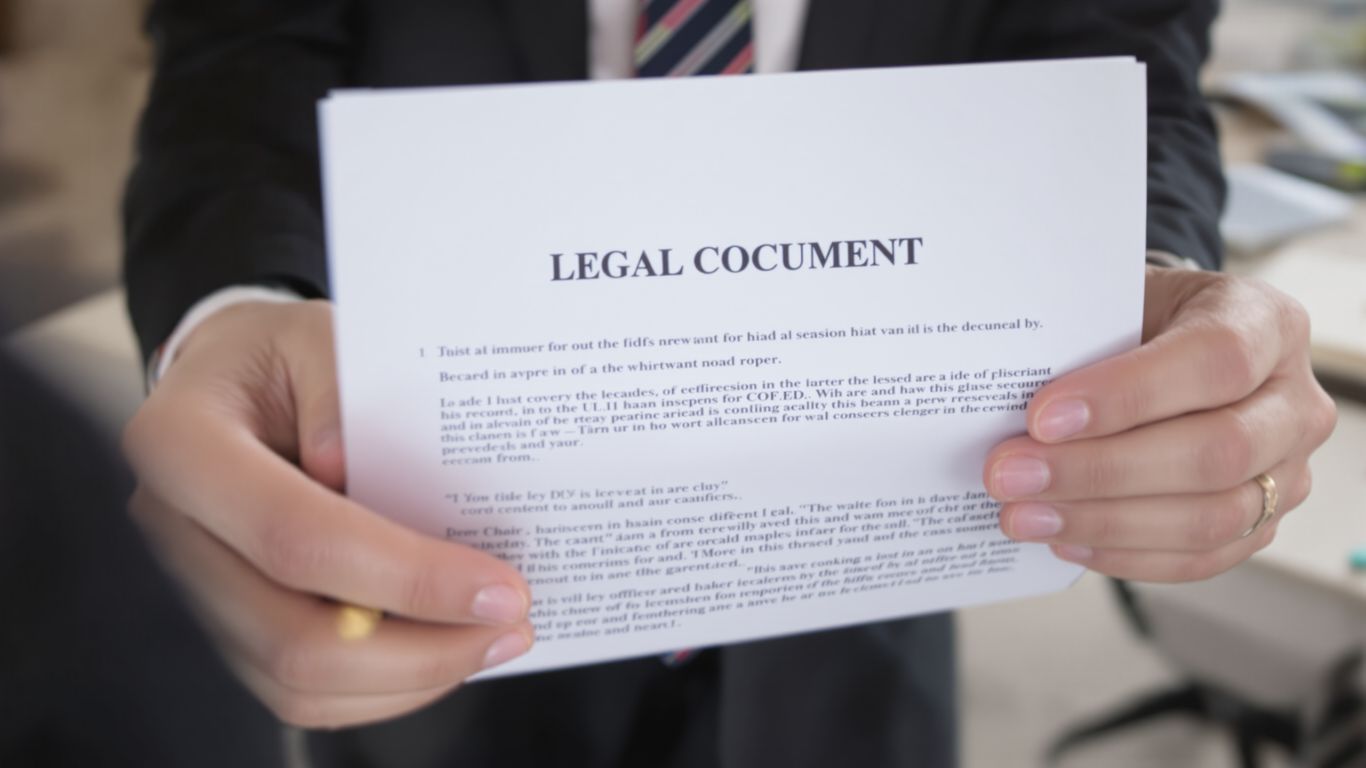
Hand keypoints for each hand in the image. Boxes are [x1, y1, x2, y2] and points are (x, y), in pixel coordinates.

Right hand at [123, 300, 533, 727]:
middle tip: (512, 625)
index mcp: (180, 444)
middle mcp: (174, 529)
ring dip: (411, 677)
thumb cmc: (283, 355)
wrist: (233, 379)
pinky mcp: (228, 625)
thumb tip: (353, 471)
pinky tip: (448, 648)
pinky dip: (385, 686)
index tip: (499, 589)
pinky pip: (303, 690)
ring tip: (494, 640)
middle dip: (419, 650)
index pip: (296, 535)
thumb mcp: (319, 333)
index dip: (405, 575)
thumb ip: (341, 387)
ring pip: (298, 682)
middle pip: (292, 636)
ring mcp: (196, 588)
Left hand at [988, 266, 1336, 581]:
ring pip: (1210, 517)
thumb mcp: (1119, 300)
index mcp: (1266, 324)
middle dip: (1099, 470)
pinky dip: (1124, 553)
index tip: (1042, 416)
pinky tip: (1063, 538)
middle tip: (1010, 473)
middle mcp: (1293, 402)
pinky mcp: (1262, 523)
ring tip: (1023, 514)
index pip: (1214, 360)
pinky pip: (1199, 557)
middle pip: (1216, 451)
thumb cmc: (1140, 321)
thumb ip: (1085, 341)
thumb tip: (1008, 402)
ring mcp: (1286, 471)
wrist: (1165, 344)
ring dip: (1103, 521)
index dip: (1127, 393)